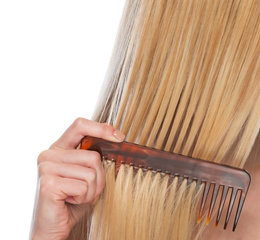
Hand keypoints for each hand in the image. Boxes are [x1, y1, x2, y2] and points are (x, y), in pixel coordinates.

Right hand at [30, 117, 125, 239]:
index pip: (80, 125)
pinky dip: (84, 197)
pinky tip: (70, 201)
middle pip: (92, 155)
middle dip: (98, 177)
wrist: (55, 227)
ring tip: (77, 197)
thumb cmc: (73, 201)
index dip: (101, 128)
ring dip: (91, 189)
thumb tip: (118, 138)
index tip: (119, 137)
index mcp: (58, 148)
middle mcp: (49, 155)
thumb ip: (95, 156)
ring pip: (90, 171)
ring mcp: (46, 168)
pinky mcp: (49, 183)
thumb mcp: (88, 174)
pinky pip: (83, 186)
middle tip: (85, 190)